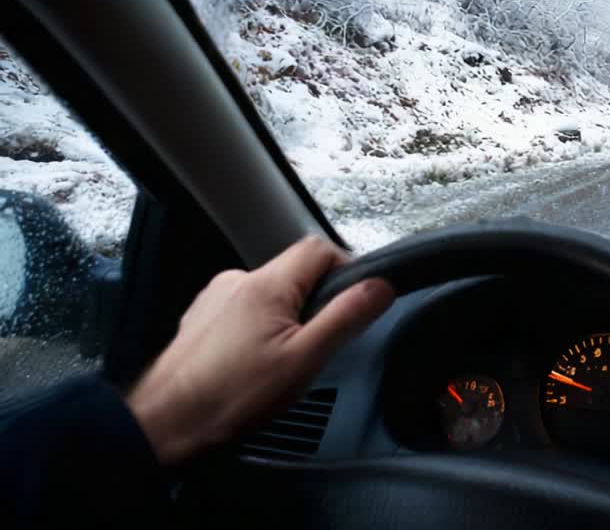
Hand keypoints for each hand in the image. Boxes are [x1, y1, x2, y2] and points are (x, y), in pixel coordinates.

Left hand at [126, 237, 393, 464]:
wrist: (165, 424)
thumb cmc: (229, 397)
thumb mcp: (304, 360)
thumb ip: (346, 318)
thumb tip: (380, 287)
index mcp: (266, 285)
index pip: (321, 249)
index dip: (346, 272)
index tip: (352, 305)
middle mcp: (238, 282)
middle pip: (296, 273)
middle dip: (315, 305)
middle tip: (315, 347)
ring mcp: (215, 299)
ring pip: (271, 294)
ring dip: (286, 320)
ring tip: (280, 363)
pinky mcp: (201, 319)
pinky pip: (245, 311)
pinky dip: (258, 331)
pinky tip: (253, 366)